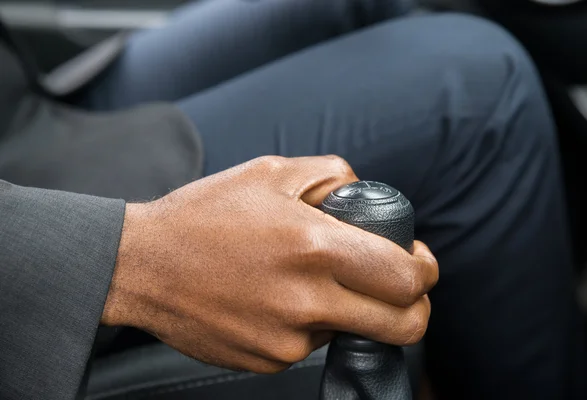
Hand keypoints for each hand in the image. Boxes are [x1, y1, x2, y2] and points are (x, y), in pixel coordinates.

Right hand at [101, 155, 437, 372]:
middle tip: (397, 287)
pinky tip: (274, 296)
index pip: (406, 278)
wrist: (143, 264)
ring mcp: (287, 339)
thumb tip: (369, 200)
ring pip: (353, 332)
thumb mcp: (272, 173)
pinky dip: (308, 322)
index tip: (418, 261)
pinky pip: (310, 343)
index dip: (424, 271)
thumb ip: (334, 178)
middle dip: (414, 308)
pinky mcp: (267, 359)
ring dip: (349, 309)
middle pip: (403, 326)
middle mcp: (306, 301)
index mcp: (314, 247)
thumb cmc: (204, 214)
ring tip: (304, 278)